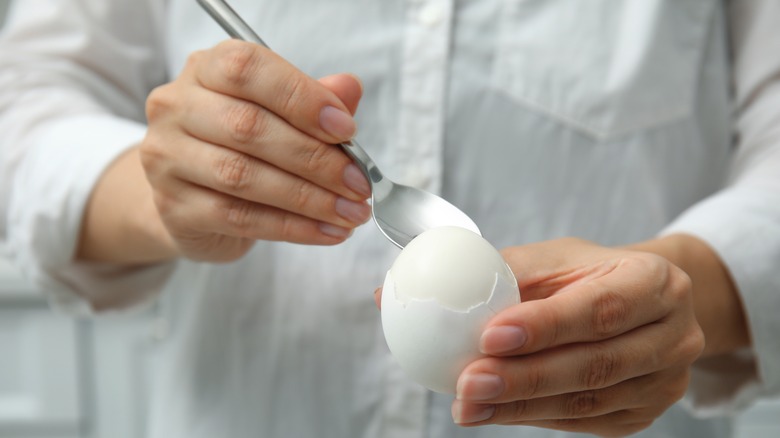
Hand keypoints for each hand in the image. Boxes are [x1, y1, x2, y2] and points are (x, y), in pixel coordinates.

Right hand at [140, 40, 370, 261]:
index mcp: (205, 69)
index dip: (301, 97)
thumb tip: (349, 89)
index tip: (347, 129)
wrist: (192, 199)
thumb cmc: (240, 145)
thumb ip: (312, 98)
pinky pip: (240, 218)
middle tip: (359, 183)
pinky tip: (328, 231)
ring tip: (351, 212)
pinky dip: (293, 227)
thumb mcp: (277, 113)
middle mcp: (176, 107)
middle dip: (315, 158)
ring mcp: (167, 159)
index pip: (248, 68)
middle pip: (248, 127)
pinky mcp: (175, 208)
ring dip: (309, 198)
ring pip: (243, 176)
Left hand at [452, 238, 704, 436]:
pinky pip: (583, 421)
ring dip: (519, 406)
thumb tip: (458, 292)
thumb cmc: (588, 275)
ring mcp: (664, 383)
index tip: (490, 337)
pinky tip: (493, 411)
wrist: (634, 304)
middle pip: (596, 365)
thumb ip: (515, 272)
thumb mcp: (558, 258)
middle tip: (469, 382)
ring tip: (468, 404)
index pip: (600, 308)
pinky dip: (532, 417)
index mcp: (656, 282)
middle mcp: (675, 336)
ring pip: (587, 402)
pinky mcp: (642, 414)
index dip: (546, 326)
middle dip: (524, 378)